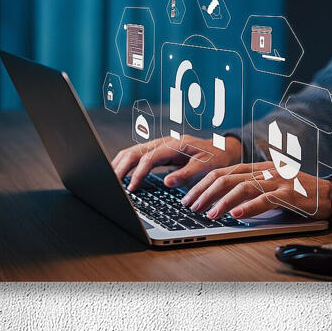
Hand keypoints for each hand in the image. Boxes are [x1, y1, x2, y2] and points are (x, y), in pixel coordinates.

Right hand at [111, 134, 241, 191]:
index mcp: (175, 145)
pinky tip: (118, 175)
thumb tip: (167, 182)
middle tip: (111, 185)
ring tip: (109, 181)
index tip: (132, 189)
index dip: (138, 174)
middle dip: (120, 168)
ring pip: (132, 152)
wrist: (222, 149)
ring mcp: (159, 145)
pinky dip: (125, 164)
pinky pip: (136, 156)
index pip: (149, 158)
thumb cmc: (215, 159)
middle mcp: (164, 142)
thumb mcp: (205, 167)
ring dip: (119, 165)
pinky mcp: (157, 151)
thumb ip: (186, 174)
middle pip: (134, 152)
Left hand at [180, 162, 331, 219]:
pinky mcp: (289, 194)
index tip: (188, 197)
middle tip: (190, 207)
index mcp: (257, 168)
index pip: (222, 172)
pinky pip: (265, 199)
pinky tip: (235, 215)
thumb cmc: (296, 193)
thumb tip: (221, 203)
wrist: (328, 194)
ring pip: (242, 187)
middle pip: (227, 178)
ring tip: (209, 215)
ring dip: (222, 202)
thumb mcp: (269, 186)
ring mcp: (276, 181)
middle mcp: (264, 171)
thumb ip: (249, 189)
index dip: (202, 184)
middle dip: (204, 193)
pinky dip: (248, 207)